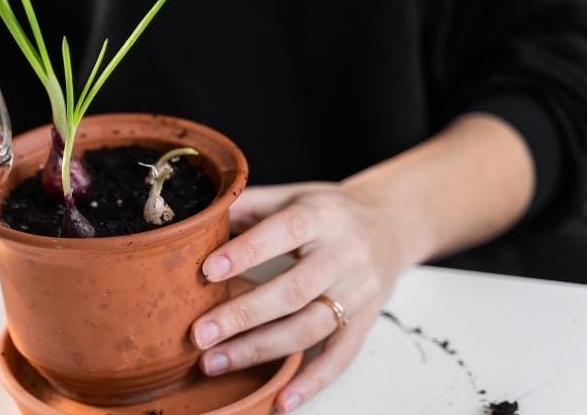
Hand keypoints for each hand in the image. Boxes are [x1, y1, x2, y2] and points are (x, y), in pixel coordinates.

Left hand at [191, 182, 408, 412]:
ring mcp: (358, 292)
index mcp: (322, 215)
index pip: (285, 231)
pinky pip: (340, 357)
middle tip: (199, 334)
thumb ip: (248, 206)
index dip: (247, 253)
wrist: (392, 223)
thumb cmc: (328, 211)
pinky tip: (281, 401)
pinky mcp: (365, 321)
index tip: (207, 272)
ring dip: (260, 350)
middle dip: (242, 315)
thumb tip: (197, 221)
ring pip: (309, 328)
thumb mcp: (292, 195)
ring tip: (214, 362)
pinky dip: (312, 383)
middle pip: (293, 290)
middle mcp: (344, 255)